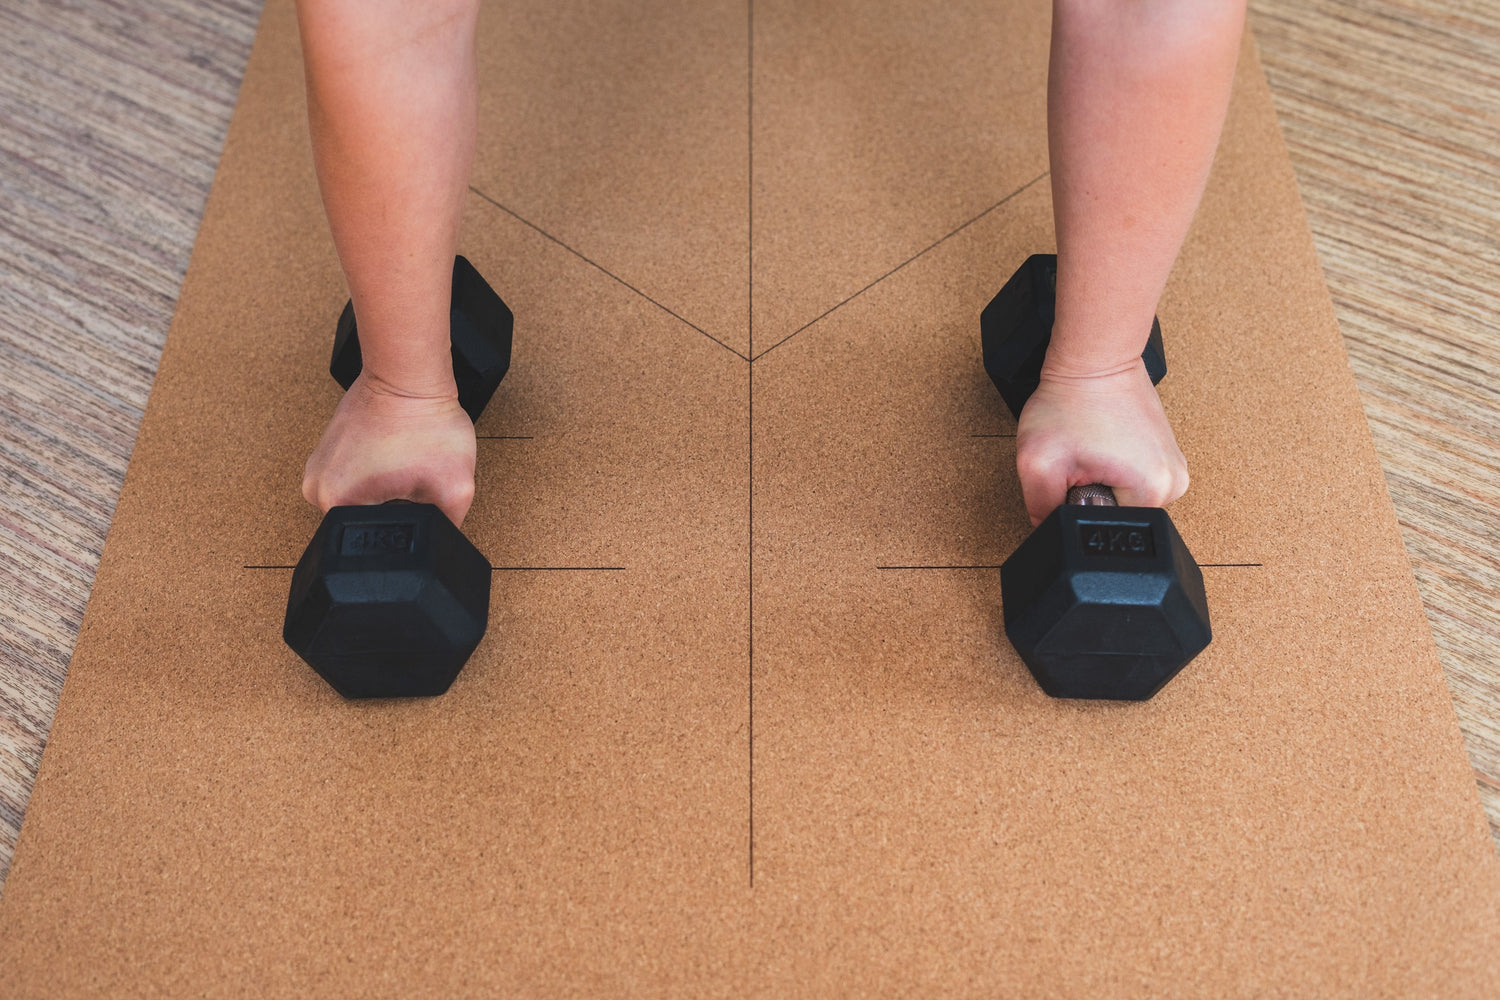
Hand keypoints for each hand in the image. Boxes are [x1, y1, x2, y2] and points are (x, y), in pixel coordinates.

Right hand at [302, 373, 476, 525]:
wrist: (408, 375)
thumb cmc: (426, 422)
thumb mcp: (454, 486)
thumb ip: (448, 529)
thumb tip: (443, 548)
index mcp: (334, 503)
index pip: (372, 542)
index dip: (405, 528)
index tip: (416, 497)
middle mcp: (315, 489)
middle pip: (365, 524)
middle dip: (396, 509)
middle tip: (411, 479)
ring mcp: (318, 467)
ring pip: (360, 501)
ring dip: (386, 491)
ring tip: (401, 466)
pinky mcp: (327, 452)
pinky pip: (354, 479)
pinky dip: (376, 474)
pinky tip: (393, 459)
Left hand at [1014, 360, 1187, 525]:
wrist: (1094, 358)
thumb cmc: (1071, 401)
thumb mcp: (1039, 463)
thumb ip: (1041, 510)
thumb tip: (1049, 530)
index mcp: (1152, 491)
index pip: (1106, 528)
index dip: (1078, 509)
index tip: (1072, 476)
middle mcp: (1174, 483)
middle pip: (1118, 516)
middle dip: (1090, 494)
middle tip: (1081, 459)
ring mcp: (1174, 466)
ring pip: (1124, 498)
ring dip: (1101, 481)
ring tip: (1092, 449)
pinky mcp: (1166, 453)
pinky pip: (1133, 478)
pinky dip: (1112, 467)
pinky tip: (1102, 445)